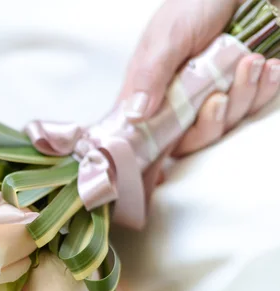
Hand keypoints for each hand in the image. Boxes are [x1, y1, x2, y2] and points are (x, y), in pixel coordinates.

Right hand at [118, 0, 279, 157]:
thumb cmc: (196, 3)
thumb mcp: (167, 38)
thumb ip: (151, 75)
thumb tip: (134, 115)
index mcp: (150, 90)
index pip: (144, 134)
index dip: (151, 151)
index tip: (160, 164)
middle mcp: (178, 99)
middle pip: (189, 139)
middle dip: (209, 123)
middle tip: (219, 97)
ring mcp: (209, 97)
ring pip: (223, 125)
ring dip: (243, 97)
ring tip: (251, 62)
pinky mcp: (239, 91)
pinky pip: (251, 108)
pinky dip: (262, 90)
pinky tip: (268, 68)